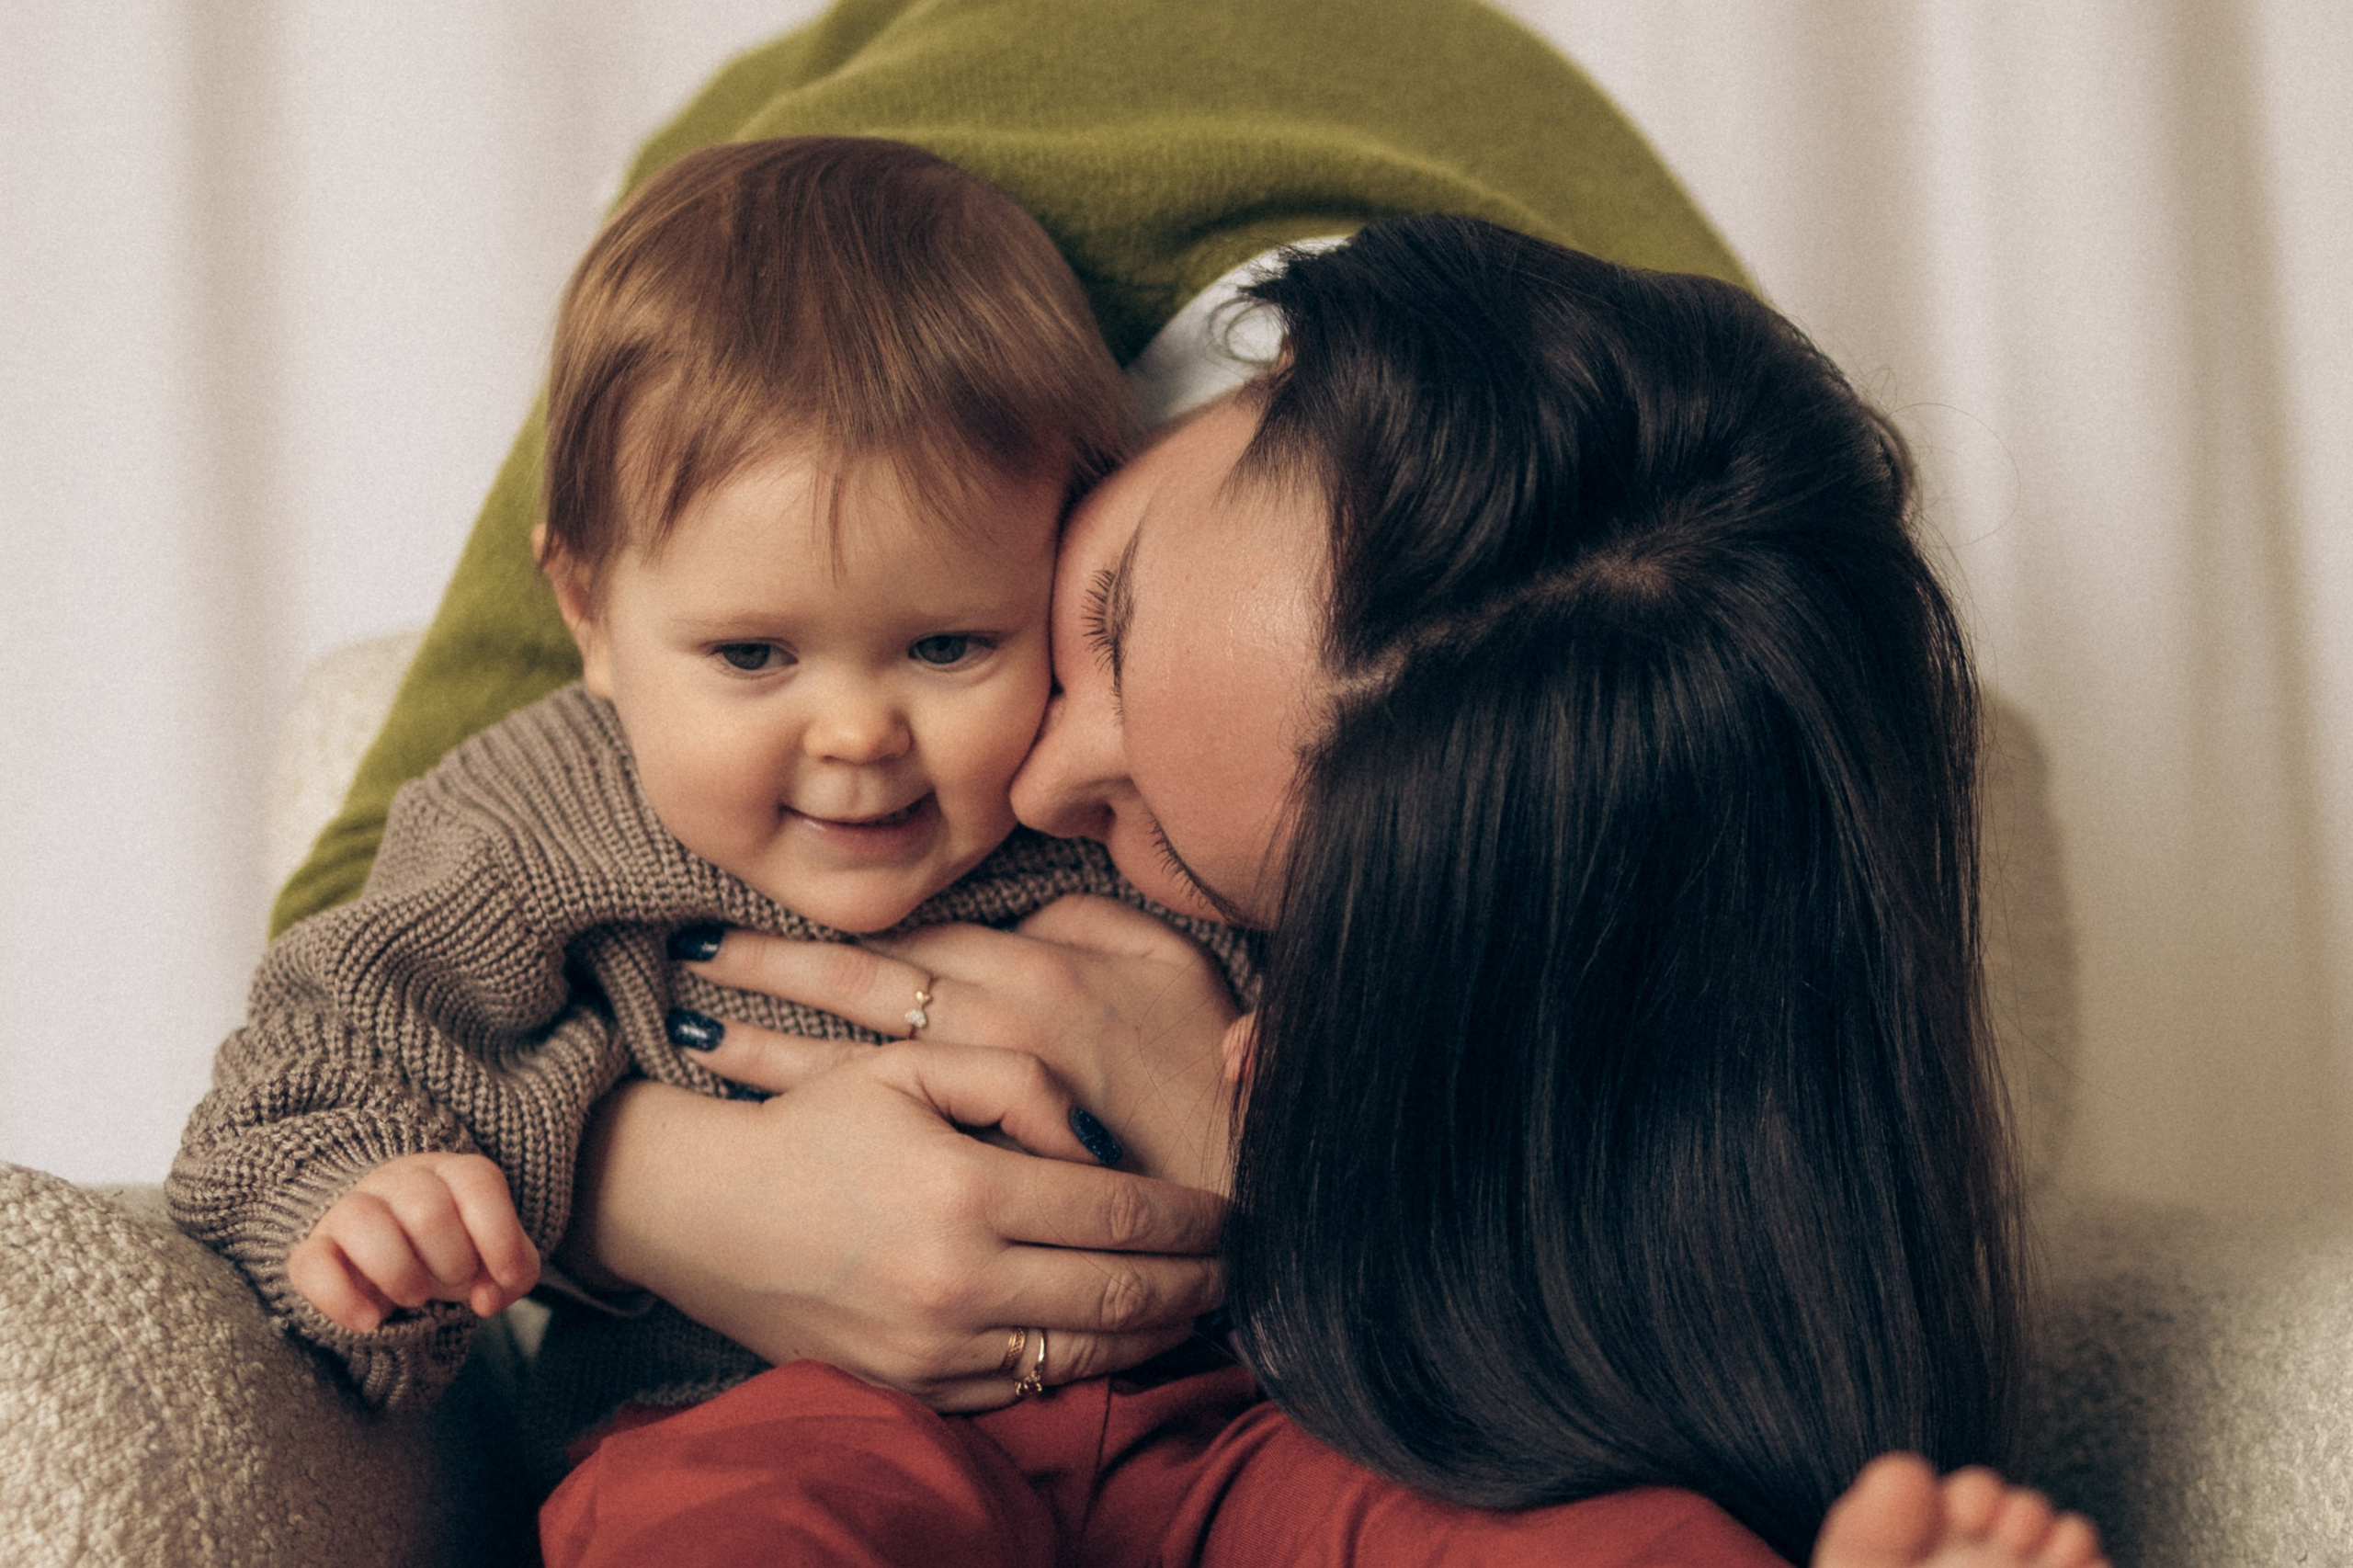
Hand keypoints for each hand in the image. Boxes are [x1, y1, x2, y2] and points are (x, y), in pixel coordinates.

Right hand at [287, 1152, 540, 1332]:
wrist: (386, 1251)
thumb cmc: (450, 1249)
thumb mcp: (494, 1256)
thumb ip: (515, 1272)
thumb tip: (487, 1297)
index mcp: (450, 1172)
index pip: (477, 1182)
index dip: (499, 1237)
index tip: (503, 1278)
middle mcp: (398, 1181)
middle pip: (426, 1208)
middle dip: (451, 1260)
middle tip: (451, 1281)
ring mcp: (348, 1209)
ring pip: (362, 1221)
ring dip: (399, 1272)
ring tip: (414, 1297)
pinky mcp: (311, 1250)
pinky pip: (312, 1265)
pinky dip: (342, 1301)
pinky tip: (369, 1321)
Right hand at [565, 1040, 1228, 1411]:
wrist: (705, 1213)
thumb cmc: (816, 1124)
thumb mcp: (912, 1064)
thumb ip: (1021, 1082)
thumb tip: (1098, 1145)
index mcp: (966, 1191)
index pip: (1119, 1212)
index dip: (1189, 1218)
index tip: (1229, 1214)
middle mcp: (956, 1282)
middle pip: (1119, 1294)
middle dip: (1194, 1282)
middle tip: (1236, 1267)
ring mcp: (933, 1348)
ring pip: (1084, 1355)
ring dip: (1154, 1334)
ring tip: (1192, 1305)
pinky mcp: (913, 1388)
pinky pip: (1025, 1390)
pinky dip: (1080, 1366)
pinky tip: (1108, 1336)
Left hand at [676, 895, 1242, 1190]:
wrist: (1240, 1193)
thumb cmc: (1209, 1075)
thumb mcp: (1171, 967)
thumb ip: (1094, 926)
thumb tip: (1026, 914)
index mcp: (1035, 972)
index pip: (907, 936)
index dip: (825, 927)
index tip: (753, 914)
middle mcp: (993, 1025)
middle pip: (857, 986)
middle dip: (770, 970)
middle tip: (686, 956)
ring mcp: (976, 1104)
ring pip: (850, 1061)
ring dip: (767, 1046)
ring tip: (689, 1030)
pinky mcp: (977, 1171)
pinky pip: (879, 1138)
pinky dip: (813, 1123)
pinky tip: (757, 1123)